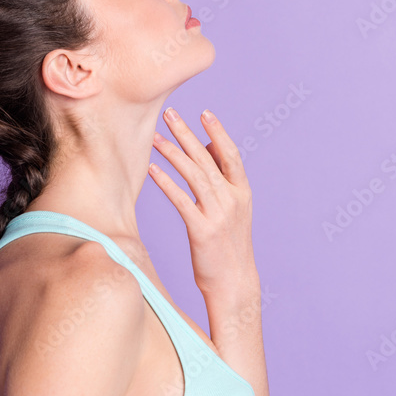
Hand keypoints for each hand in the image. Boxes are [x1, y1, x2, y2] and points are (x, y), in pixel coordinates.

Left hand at [148, 107, 257, 302]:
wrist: (235, 282)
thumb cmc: (229, 245)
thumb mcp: (233, 210)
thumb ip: (223, 180)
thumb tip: (205, 147)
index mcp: (242, 193)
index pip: (230, 155)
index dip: (218, 133)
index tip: (203, 113)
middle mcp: (233, 200)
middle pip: (207, 159)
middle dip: (187, 134)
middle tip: (170, 114)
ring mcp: (219, 215)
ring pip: (194, 175)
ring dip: (173, 153)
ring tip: (155, 138)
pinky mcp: (203, 230)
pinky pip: (182, 201)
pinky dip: (167, 183)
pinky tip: (153, 170)